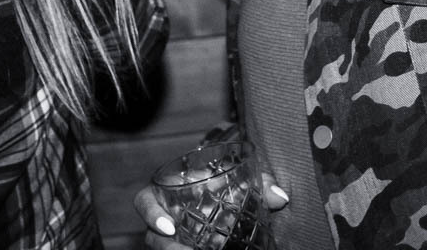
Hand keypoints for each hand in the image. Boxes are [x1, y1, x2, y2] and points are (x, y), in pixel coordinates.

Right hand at [132, 172, 289, 247]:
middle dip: (165, 249)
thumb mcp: (244, 184)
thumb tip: (281, 197)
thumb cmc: (232, 189)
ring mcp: (176, 239)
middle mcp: (169, 219)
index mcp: (174, 194)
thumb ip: (261, 186)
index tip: (169, 229)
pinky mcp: (185, 246)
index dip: (150, 213)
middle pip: (151, 237)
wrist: (238, 210)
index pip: (145, 200)